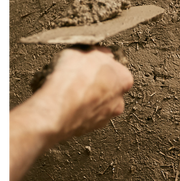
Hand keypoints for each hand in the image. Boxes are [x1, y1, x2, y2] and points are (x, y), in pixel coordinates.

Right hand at [8, 47, 133, 180]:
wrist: (55, 110)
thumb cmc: (71, 80)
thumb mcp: (81, 51)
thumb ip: (95, 53)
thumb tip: (98, 53)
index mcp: (123, 79)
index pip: (116, 68)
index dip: (99, 63)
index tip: (88, 61)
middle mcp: (118, 101)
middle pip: (108, 87)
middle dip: (94, 82)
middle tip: (77, 76)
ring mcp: (104, 117)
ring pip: (95, 103)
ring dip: (84, 98)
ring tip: (65, 90)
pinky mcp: (88, 129)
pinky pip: (83, 115)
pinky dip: (75, 110)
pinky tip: (62, 103)